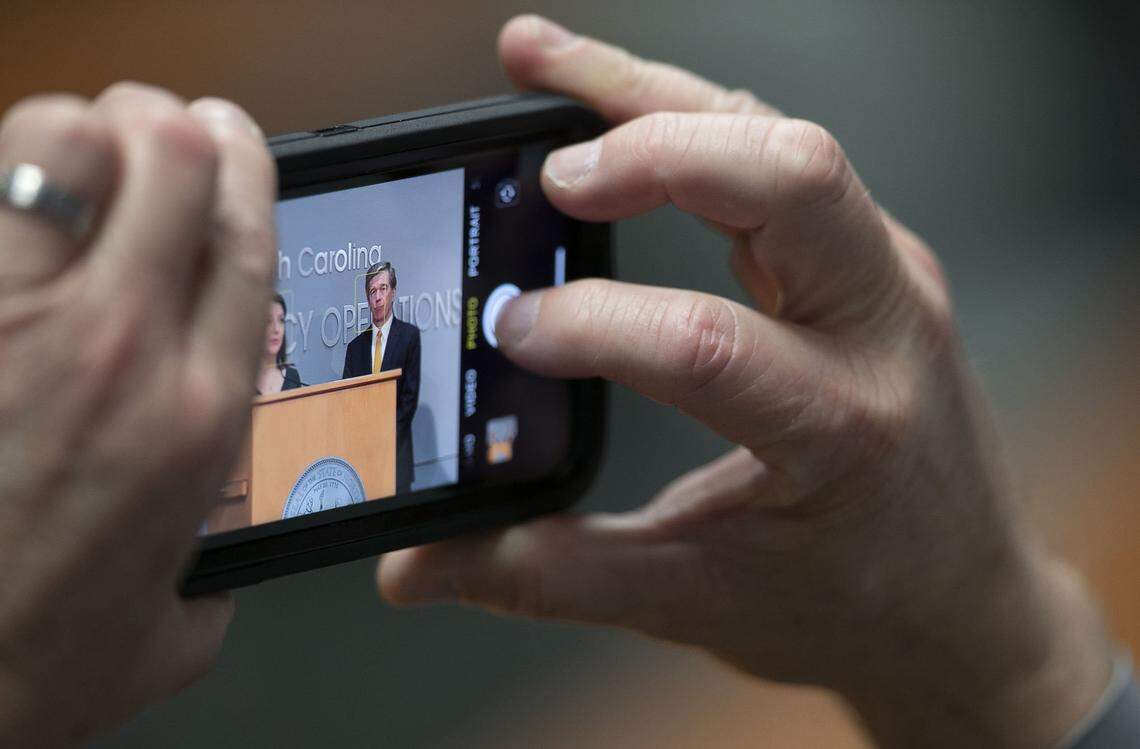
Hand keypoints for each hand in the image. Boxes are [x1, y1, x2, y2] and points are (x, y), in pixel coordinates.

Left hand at [0, 84, 274, 744]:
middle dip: (166, 121)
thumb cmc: (46, 653)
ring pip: (63, 146)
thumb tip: (225, 545)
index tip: (232, 139)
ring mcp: (20, 326)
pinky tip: (7, 207)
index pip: (245, 233)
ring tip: (74, 154)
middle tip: (153, 129)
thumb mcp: (184, 617)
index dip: (243, 159)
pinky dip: (0, 182)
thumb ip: (221, 563)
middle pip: (169, 158)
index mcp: (201, 410)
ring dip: (78, 131)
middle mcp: (123, 348)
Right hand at [380, 16, 1114, 746]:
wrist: (959, 602)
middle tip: (544, 176)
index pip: (708, 343)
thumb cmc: (850, 605)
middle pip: (788, 178)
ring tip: (545, 68)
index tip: (510, 333)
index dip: (592, 324)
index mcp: (841, 428)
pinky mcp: (866, 257)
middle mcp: (881, 327)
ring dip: (658, 97)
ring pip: (781, 137)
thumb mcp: (692, 601)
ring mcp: (883, 276)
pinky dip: (687, 120)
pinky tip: (615, 110)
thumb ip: (551, 575)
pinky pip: (779, 155)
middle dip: (651, 149)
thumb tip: (425, 566)